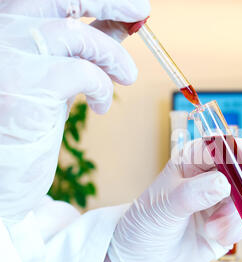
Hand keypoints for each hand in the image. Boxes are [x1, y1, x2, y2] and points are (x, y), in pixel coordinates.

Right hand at [0, 1, 149, 221]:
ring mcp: (7, 60)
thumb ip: (82, 50)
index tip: (131, 6)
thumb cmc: (25, 125)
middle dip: (109, 2)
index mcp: (6, 30)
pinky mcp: (22, 90)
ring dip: (113, 56)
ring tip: (127, 77)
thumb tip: (121, 24)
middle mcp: (0, 36)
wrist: (0, 176)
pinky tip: (101, 105)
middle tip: (139, 11)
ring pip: (75, 35)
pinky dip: (102, 87)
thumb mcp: (56, 77)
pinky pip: (81, 73)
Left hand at [107, 138, 241, 261]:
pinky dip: (236, 230)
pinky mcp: (230, 225)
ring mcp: (222, 201)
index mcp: (190, 162)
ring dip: (237, 213)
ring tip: (213, 228)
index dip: (235, 147)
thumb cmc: (146, 226)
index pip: (216, 147)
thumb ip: (192, 193)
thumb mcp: (163, 206)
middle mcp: (210, 178)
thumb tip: (223, 183)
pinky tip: (216, 236)